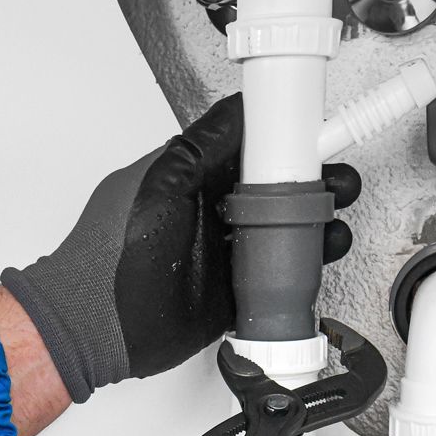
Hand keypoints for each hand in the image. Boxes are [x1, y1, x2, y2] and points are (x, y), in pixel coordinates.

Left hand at [2, 95, 359, 401]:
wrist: (97, 326)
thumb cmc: (110, 256)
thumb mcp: (159, 184)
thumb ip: (201, 147)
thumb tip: (238, 109)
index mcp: (191, 177)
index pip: (249, 147)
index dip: (285, 141)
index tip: (316, 138)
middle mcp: (209, 212)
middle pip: (275, 189)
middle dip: (313, 183)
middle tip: (338, 183)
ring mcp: (221, 253)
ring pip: (282, 232)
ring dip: (315, 225)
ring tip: (335, 224)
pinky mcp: (230, 293)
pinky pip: (277, 276)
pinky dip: (303, 267)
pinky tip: (319, 259)